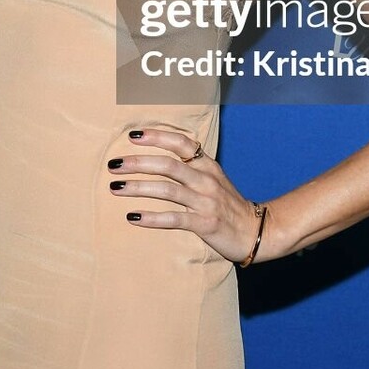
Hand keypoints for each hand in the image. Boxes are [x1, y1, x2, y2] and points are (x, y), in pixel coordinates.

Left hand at [108, 128, 282, 264]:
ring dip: (138, 188)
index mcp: (207, 165)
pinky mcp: (206, 224)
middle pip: (167, 165)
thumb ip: (191, 165)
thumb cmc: (227, 203)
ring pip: (167, 190)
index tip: (132, 136)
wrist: (256, 232)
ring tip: (115, 188)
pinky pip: (175, 218)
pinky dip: (152, 217)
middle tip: (113, 165)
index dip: (157, 136)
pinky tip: (133, 217)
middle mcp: (206, 180)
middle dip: (137, 163)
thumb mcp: (213, 178)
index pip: (181, 143)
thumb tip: (158, 152)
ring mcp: (206, 201)